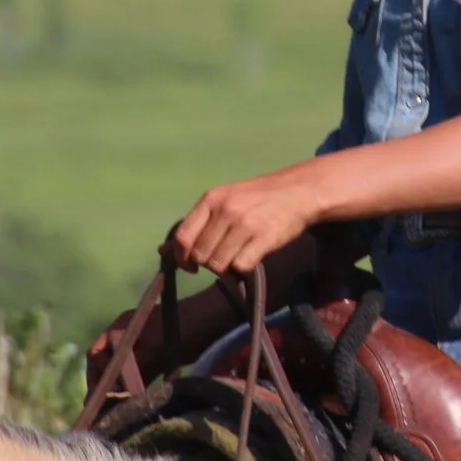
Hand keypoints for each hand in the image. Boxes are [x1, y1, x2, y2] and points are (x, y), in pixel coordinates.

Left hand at [164, 170, 321, 276]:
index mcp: (211, 199)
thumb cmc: (256, 199)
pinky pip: (240, 267)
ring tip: (237, 257)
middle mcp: (225, 210)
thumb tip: (162, 251)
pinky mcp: (264, 238)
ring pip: (218, 265)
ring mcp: (244, 224)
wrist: (297, 192)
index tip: (191, 266)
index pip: (183, 237)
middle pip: (200, 255)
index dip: (182, 258)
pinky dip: (243, 269)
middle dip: (208, 263)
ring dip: (225, 269)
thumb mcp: (224, 201)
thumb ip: (196, 224)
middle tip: (223, 257)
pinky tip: (250, 258)